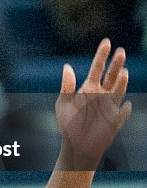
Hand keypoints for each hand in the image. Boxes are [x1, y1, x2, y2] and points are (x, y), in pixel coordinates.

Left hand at [55, 39, 131, 168]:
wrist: (75, 144)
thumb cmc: (68, 124)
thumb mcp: (63, 103)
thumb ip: (66, 86)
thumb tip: (66, 67)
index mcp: (88, 88)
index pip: (97, 68)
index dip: (102, 55)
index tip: (107, 42)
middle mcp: (102, 94)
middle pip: (111, 75)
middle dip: (116, 63)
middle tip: (120, 51)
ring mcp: (110, 105)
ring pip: (119, 89)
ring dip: (122, 81)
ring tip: (123, 72)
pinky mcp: (115, 119)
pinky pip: (122, 112)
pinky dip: (124, 109)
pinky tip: (125, 105)